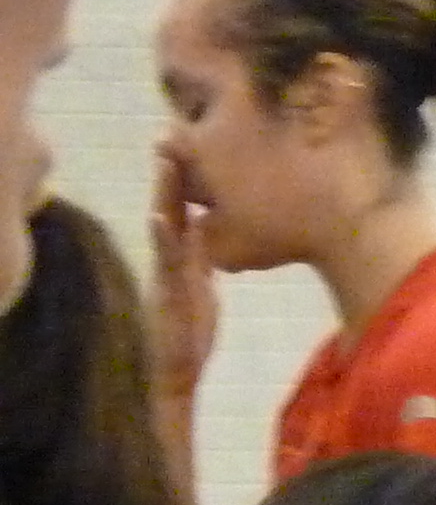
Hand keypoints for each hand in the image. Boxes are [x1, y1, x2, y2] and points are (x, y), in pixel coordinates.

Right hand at [145, 150, 216, 399]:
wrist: (176, 369)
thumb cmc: (189, 329)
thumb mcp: (200, 286)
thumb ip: (199, 259)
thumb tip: (205, 235)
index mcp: (179, 256)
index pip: (180, 210)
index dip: (183, 180)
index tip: (187, 145)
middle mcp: (169, 259)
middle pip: (169, 208)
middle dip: (172, 175)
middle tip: (171, 135)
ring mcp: (166, 273)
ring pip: (164, 228)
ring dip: (165, 196)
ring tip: (167, 162)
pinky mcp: (168, 292)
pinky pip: (165, 262)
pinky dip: (163, 239)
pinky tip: (161, 218)